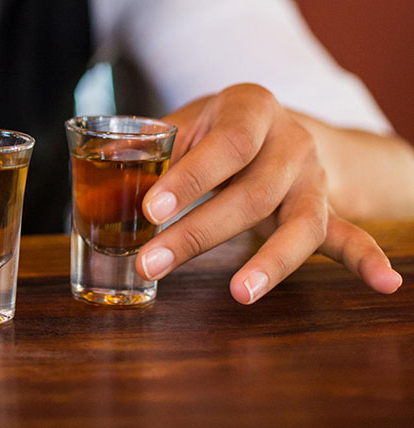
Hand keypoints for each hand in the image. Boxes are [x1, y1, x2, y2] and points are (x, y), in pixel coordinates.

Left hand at [135, 83, 402, 303]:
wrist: (274, 127)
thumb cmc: (217, 128)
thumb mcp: (187, 122)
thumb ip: (151, 147)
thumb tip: (102, 171)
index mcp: (250, 110)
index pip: (225, 146)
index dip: (190, 178)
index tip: (151, 210)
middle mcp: (289, 142)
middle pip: (253, 193)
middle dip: (199, 232)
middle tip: (152, 263)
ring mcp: (313, 178)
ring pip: (301, 222)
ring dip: (270, 262)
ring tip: (240, 293)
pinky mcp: (328, 208)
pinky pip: (350, 234)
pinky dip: (366, 260)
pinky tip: (385, 284)